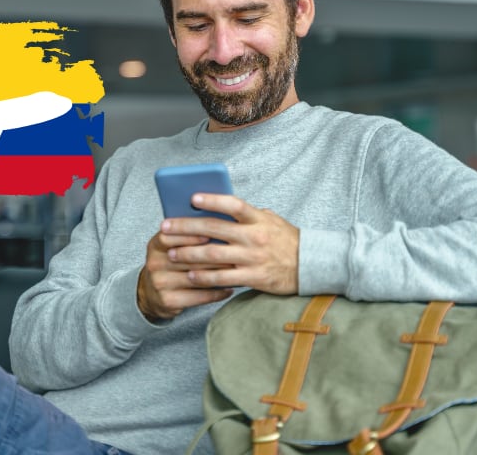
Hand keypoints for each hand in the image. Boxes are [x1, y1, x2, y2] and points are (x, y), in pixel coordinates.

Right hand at [137, 226, 233, 322]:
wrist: (151, 294)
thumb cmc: (169, 264)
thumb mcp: (170, 247)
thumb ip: (186, 236)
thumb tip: (217, 226)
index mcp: (155, 246)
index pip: (169, 236)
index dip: (189, 235)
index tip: (210, 234)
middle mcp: (154, 264)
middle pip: (187, 257)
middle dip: (213, 255)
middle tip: (235, 252)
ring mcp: (160, 283)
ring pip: (195, 277)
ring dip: (219, 274)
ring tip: (236, 270)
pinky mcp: (168, 301)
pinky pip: (198, 297)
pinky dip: (216, 293)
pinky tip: (229, 289)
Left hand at [162, 193, 299, 293]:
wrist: (311, 265)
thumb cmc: (285, 239)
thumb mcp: (269, 219)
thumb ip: (246, 214)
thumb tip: (216, 207)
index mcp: (258, 219)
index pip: (234, 205)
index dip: (212, 200)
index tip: (192, 198)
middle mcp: (254, 237)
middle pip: (214, 229)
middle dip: (186, 228)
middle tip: (165, 228)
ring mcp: (253, 258)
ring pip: (214, 255)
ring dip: (189, 254)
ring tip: (171, 253)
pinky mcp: (254, 278)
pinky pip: (224, 278)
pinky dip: (205, 277)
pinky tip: (190, 275)